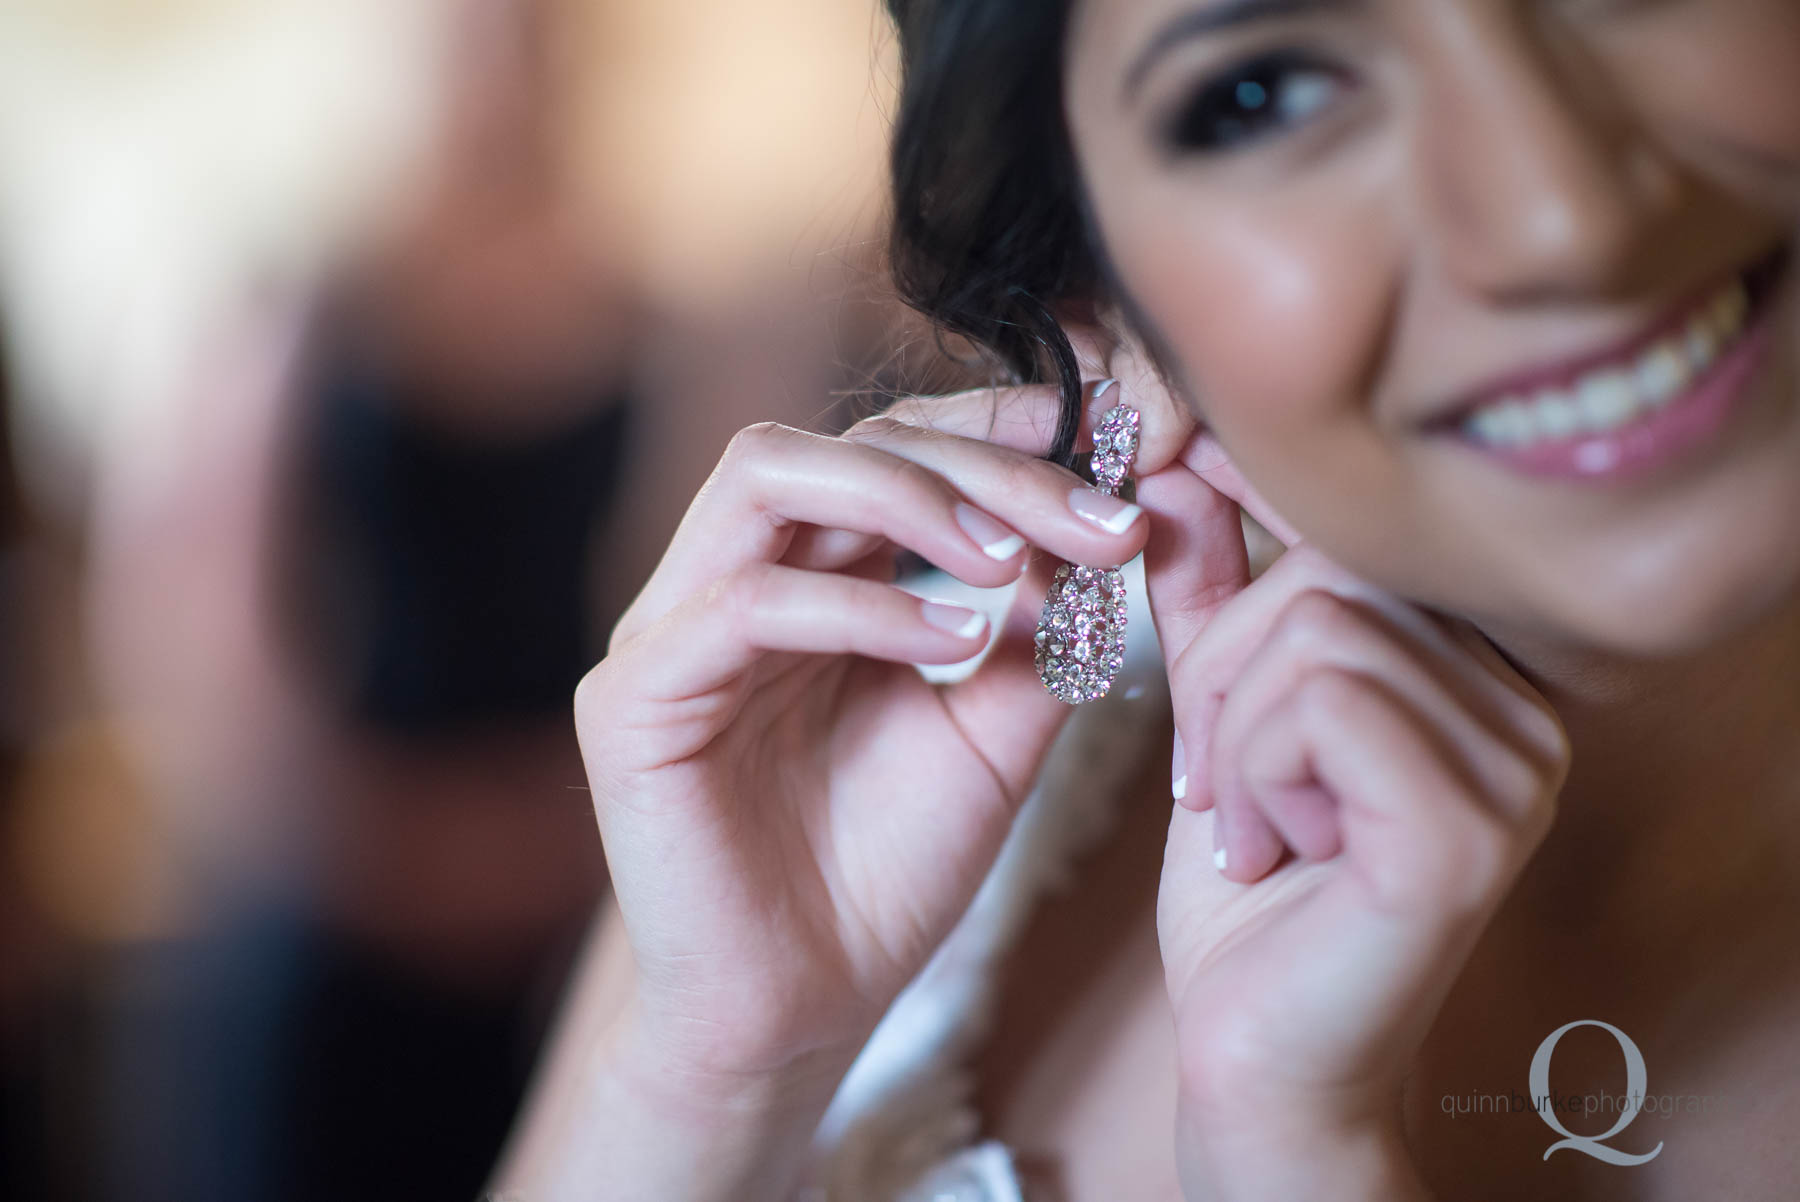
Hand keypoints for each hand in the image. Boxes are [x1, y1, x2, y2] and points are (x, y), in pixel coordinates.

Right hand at [577, 383, 1155, 1109]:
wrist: (800, 1014)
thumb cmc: (885, 874)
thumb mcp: (995, 731)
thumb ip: (1036, 627)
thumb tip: (1099, 520)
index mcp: (811, 577)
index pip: (895, 449)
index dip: (997, 427)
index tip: (1114, 437)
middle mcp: (731, 581)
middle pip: (843, 442)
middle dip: (976, 462)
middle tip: (1090, 514)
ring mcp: (671, 630)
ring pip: (766, 477)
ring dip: (905, 498)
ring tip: (1011, 560)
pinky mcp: (631, 698)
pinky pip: (745, 605)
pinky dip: (860, 607)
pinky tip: (953, 642)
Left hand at [1137, 431, 1568, 1198]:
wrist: (1257, 1050)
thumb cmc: (1246, 887)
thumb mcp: (1223, 715)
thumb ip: (1215, 595)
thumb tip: (1177, 460)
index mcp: (1486, 675)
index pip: (1366, 535)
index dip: (1257, 520)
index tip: (1170, 508)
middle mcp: (1531, 712)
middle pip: (1336, 575)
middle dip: (1225, 670)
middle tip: (1211, 780)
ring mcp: (1518, 773)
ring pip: (1319, 635)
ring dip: (1235, 735)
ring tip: (1248, 823)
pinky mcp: (1467, 833)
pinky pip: (1321, 706)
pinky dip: (1255, 771)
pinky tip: (1271, 849)